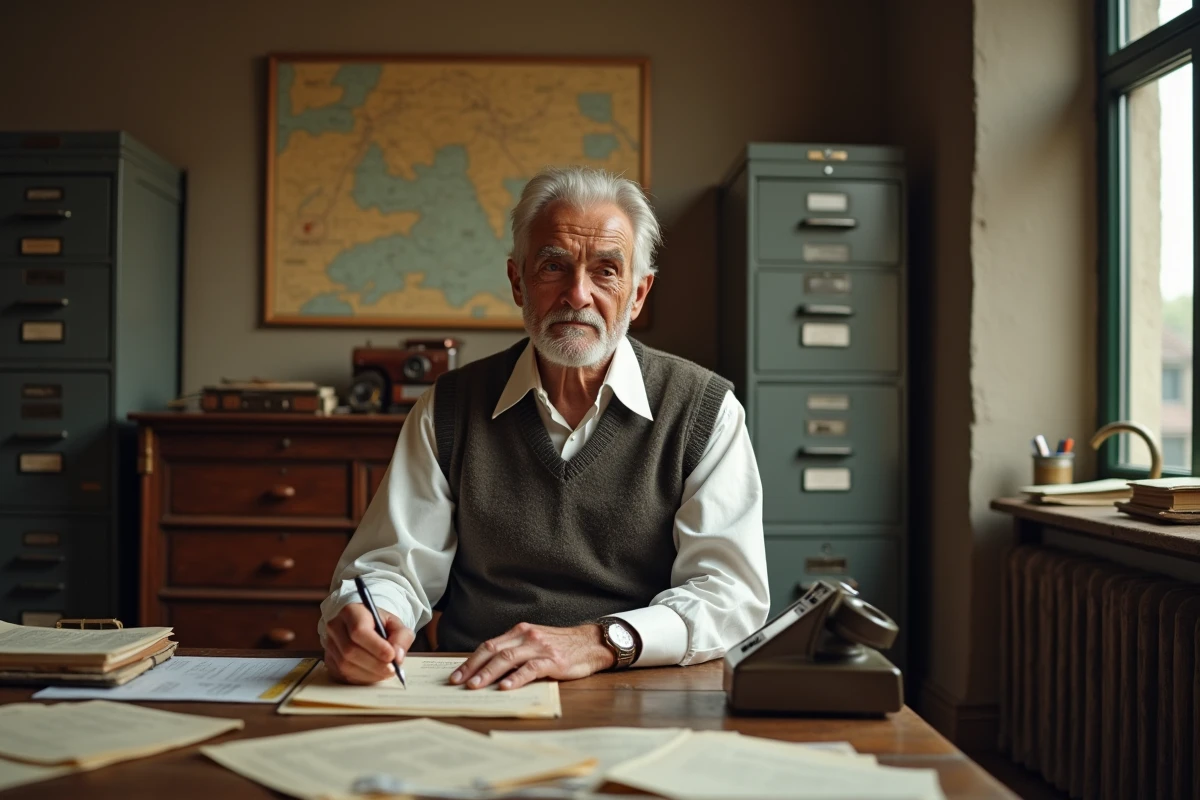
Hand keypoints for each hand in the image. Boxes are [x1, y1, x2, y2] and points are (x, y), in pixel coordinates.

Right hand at [324, 603, 414, 684]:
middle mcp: (336, 627)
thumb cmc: (380, 624)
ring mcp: (329, 644)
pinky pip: (343, 675)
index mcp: (351, 612)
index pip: (359, 631)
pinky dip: (362, 678)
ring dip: (369, 673)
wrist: (366, 626)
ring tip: (385, 672)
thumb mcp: (396, 624)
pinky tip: (374, 674)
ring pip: (345, 665)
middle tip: (392, 669)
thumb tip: (397, 657)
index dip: (376, 647)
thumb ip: (401, 637)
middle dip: (374, 664)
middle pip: (350, 651)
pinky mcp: (329, 660)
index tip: (391, 656)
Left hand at [449, 622, 614, 690]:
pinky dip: (516, 678)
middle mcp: (526, 636)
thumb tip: (487, 671)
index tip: (456, 675)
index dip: (470, 661)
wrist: (590, 643)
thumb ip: (514, 652)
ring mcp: (539, 647)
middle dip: (473, 668)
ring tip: (476, 686)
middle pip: (493, 651)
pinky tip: (506, 687)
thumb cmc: (560, 647)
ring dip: (489, 673)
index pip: (489, 645)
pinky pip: (530, 668)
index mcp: (519, 632)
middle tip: (458, 683)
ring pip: (508, 658)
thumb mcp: (534, 643)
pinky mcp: (552, 660)